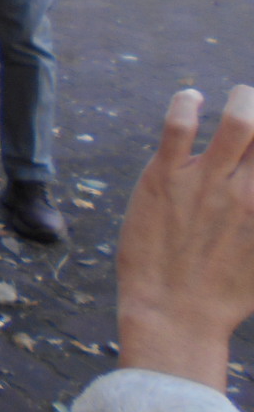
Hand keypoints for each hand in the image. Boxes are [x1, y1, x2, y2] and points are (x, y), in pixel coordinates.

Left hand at [117, 85, 253, 391]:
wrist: (174, 314)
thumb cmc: (225, 294)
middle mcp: (249, 191)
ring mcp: (207, 180)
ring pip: (240, 120)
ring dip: (246, 100)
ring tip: (241, 96)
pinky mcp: (165, 176)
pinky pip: (179, 125)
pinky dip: (187, 103)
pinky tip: (191, 98)